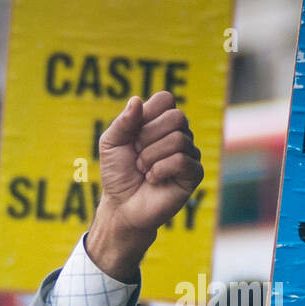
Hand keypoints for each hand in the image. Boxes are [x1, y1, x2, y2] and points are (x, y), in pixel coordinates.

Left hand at [86, 91, 203, 279]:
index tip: (133, 136)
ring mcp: (189, 153)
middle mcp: (179, 133)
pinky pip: (181, 160)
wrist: (121, 206)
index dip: (147, 115)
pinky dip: (159, 170)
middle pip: (177, 117)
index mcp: (161, 121)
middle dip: (148, 138)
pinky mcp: (194, 173)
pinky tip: (153, 179)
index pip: (166, 99)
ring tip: (143, 170)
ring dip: (150, 157)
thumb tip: (136, 101)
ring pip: (178, 139)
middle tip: (137, 156)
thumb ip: (122, 122)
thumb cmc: (117, 174)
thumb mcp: (110, 144)